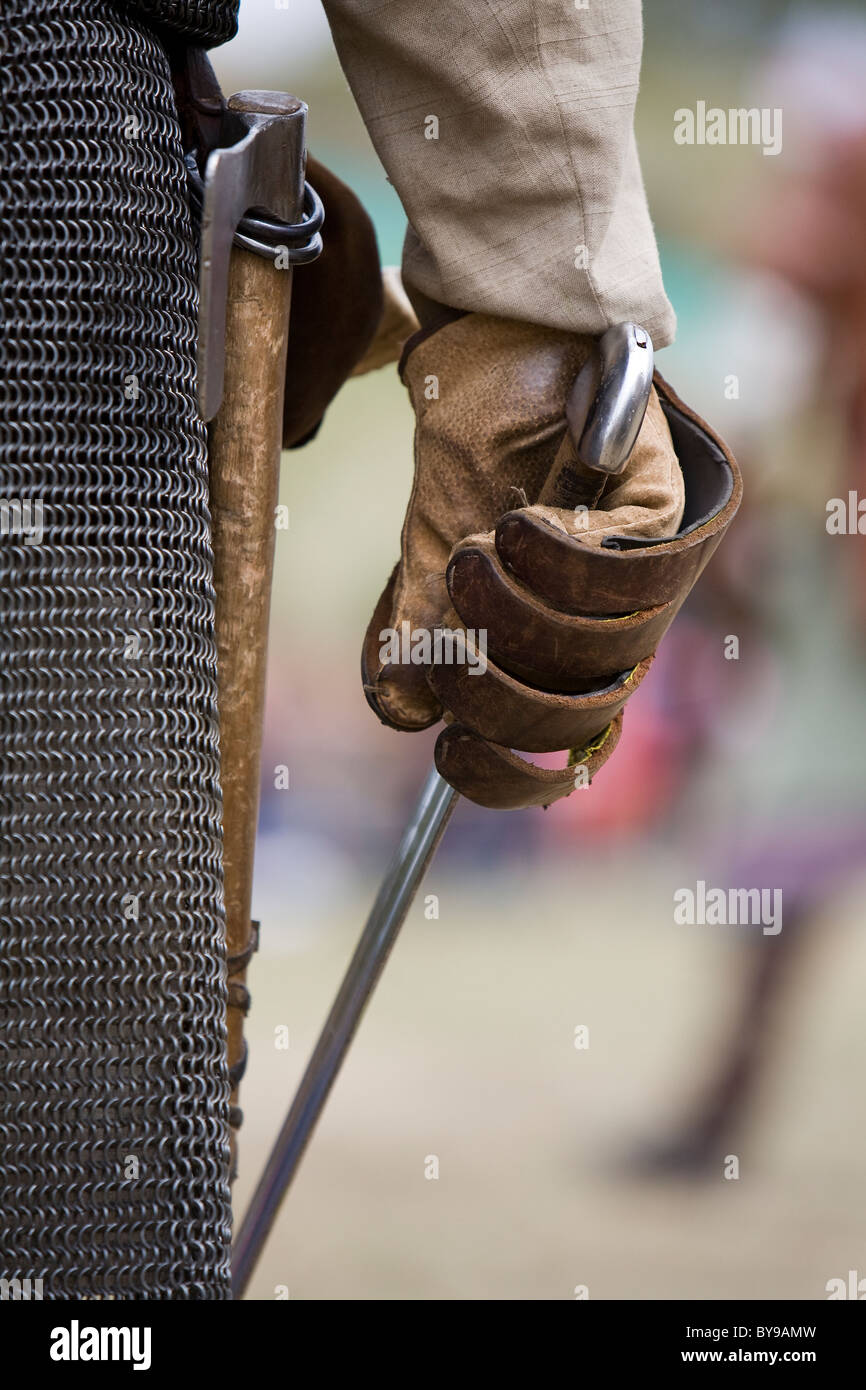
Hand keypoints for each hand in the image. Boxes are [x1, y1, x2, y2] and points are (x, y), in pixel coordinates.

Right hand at [362, 313, 739, 807]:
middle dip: (499, 690)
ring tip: (475, 554)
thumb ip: (426, 622)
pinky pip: (630, 571)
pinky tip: (521, 526)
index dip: (512, 771)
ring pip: (606, 648)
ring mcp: (649, 567)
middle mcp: (613, 617)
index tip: (452, 759)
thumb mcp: (433, 540)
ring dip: (523, 615)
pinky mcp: (666, 505)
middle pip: (583, 710)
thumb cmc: (472, 436)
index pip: (559, 739)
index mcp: (556, 635)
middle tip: (448, 639)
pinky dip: (566, 561)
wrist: (496, 330)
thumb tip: (404, 710)